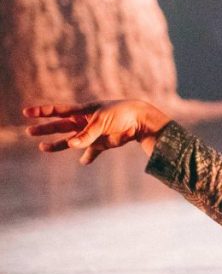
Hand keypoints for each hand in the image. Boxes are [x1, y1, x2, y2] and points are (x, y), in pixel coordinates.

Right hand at [23, 100, 170, 164]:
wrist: (141, 120)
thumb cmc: (121, 114)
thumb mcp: (102, 121)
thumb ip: (87, 134)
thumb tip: (71, 145)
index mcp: (83, 111)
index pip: (59, 111)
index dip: (42, 111)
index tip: (27, 112)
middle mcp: (85, 122)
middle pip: (60, 126)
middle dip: (45, 129)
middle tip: (29, 131)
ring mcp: (93, 133)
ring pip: (71, 141)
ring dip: (58, 145)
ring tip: (43, 148)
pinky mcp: (102, 143)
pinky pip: (92, 152)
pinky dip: (88, 157)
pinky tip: (84, 162)